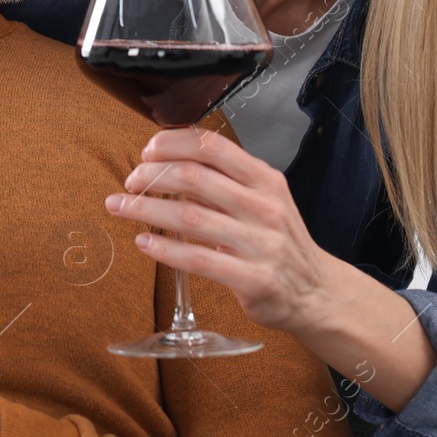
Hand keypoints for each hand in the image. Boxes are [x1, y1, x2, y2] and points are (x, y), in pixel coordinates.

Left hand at [104, 127, 333, 330]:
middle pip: (194, 177)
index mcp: (265, 180)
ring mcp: (261, 244)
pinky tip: (143, 242)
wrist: (318, 293)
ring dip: (145, 209)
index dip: (173, 144)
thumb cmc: (278, 241)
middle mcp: (264, 207)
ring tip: (118, 206)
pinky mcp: (253, 279)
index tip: (147, 151)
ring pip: (190, 217)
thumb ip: (221, 183)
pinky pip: (199, 259)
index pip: (212, 146)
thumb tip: (166, 163)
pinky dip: (165, 249)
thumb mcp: (261, 201)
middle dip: (152, 175)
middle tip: (129, 181)